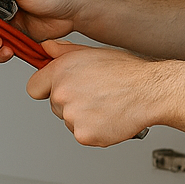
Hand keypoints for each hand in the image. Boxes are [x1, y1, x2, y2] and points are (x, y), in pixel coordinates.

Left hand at [28, 40, 158, 145]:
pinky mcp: (84, 135)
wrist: (150, 91)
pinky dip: (96, 130)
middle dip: (71, 102)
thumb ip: (64, 52)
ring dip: (84, 117)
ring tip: (106, 105)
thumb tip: (47, 48)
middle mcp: (62, 94)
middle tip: (96, 95)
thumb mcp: (93, 53)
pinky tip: (109, 117)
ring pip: (69, 121)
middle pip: (54, 106)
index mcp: (61, 72)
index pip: (34, 88)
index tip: (57, 89)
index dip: (46, 89)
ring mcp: (72, 116)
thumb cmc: (127, 72)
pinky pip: (83, 134)